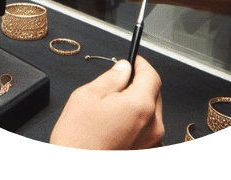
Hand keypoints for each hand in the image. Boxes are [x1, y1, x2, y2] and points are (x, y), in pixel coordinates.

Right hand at [49, 56, 163, 149]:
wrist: (77, 169)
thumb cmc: (78, 140)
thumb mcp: (88, 96)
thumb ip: (111, 78)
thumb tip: (123, 67)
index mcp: (140, 105)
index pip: (152, 75)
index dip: (141, 64)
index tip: (133, 61)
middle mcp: (152, 124)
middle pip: (153, 92)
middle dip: (138, 85)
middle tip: (116, 85)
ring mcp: (151, 140)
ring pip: (151, 111)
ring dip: (137, 104)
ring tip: (112, 110)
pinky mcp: (145, 150)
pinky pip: (147, 128)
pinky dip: (137, 122)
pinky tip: (116, 125)